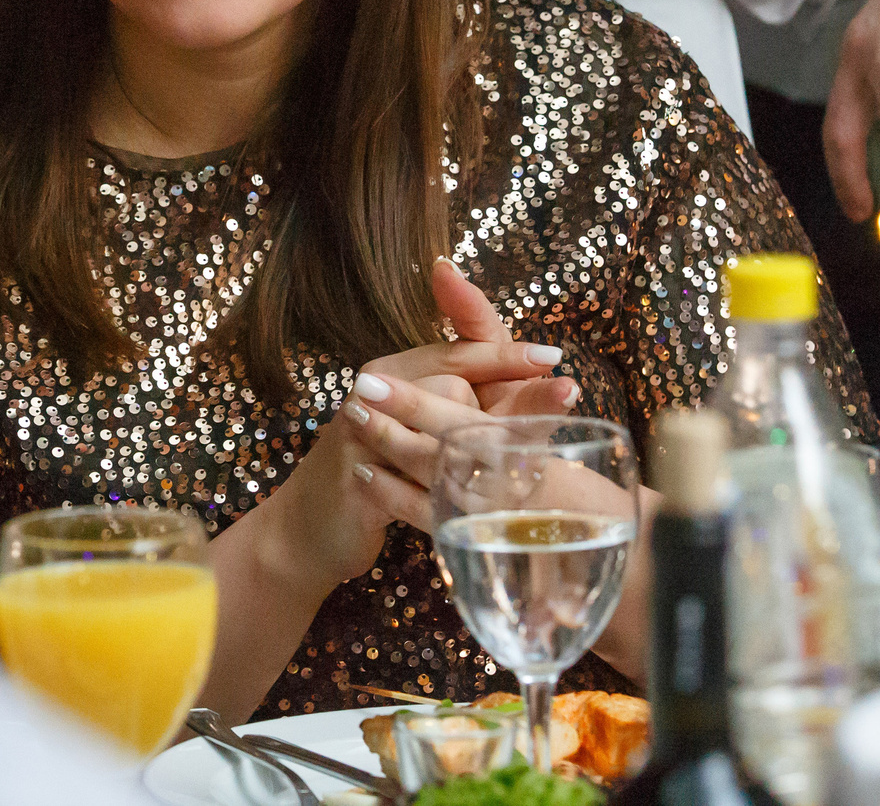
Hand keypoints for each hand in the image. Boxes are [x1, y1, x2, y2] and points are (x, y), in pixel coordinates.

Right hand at [257, 266, 569, 592]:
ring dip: (498, 442)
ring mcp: (361, 433)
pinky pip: (416, 486)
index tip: (553, 354)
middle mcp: (373, 392)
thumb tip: (541, 389)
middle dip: (515, 388)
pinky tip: (496, 507)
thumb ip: (467, 407)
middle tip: (569, 391)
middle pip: (454, 381)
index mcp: (391, 372)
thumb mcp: (419, 433)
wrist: (309, 530)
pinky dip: (455, 497)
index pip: (454, 348)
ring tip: (549, 448)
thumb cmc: (377, 474)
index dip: (504, 351)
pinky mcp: (356, 479)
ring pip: (440, 428)